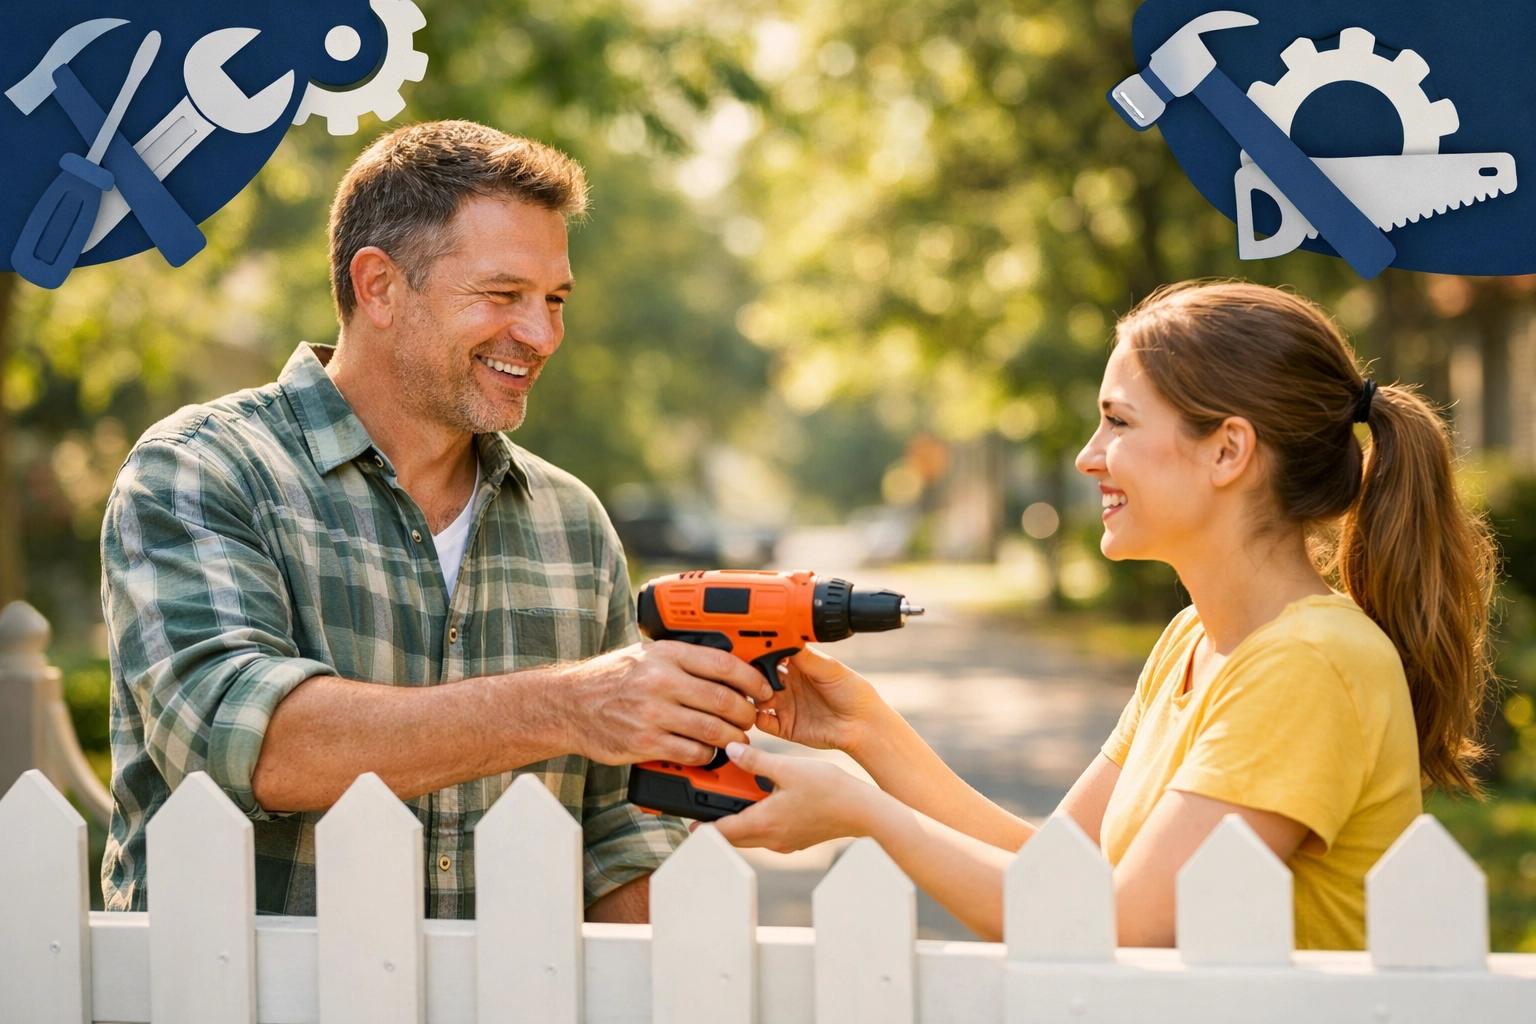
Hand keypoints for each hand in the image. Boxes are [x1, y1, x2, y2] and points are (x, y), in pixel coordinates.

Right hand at [554, 641, 772, 766]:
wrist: (568, 706)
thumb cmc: (609, 679)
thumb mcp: (645, 654)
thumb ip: (682, 659)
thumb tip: (726, 666)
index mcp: (665, 654)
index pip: (723, 664)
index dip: (751, 679)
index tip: (762, 689)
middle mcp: (661, 682)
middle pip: (723, 700)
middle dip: (745, 713)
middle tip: (749, 718)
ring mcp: (653, 714)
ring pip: (712, 730)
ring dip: (732, 738)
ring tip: (735, 738)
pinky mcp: (645, 743)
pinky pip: (692, 753)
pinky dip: (707, 755)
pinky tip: (707, 752)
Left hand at [709, 742, 884, 853]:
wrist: (863, 812)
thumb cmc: (831, 792)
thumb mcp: (788, 769)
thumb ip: (755, 760)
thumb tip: (731, 750)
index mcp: (763, 823)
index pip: (720, 832)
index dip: (700, 826)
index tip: (686, 819)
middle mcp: (770, 839)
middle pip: (732, 834)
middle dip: (718, 817)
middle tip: (707, 799)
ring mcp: (783, 842)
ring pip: (750, 832)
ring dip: (740, 814)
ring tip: (737, 791)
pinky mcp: (794, 838)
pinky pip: (768, 830)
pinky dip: (759, 816)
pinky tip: (767, 796)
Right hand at [753, 646, 886, 753]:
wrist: (863, 724)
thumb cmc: (853, 692)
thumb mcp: (830, 669)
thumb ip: (806, 657)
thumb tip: (785, 637)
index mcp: (796, 666)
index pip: (769, 656)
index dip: (759, 654)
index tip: (753, 653)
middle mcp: (787, 684)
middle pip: (758, 677)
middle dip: (752, 676)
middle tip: (754, 677)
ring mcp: (784, 706)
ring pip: (756, 698)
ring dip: (753, 696)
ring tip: (762, 696)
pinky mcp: (784, 727)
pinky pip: (762, 722)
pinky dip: (756, 718)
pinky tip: (760, 714)